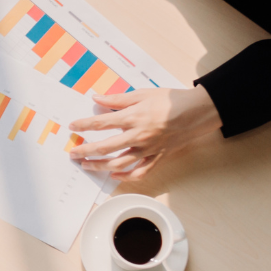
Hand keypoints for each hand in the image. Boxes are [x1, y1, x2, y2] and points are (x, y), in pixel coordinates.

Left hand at [67, 85, 222, 179]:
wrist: (197, 112)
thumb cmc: (171, 100)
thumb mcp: (142, 94)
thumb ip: (118, 99)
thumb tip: (97, 98)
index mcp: (133, 117)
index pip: (101, 123)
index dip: (84, 125)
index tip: (73, 127)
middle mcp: (138, 136)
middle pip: (106, 147)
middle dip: (86, 151)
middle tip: (73, 153)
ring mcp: (148, 149)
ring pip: (120, 163)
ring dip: (101, 166)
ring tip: (87, 166)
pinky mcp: (158, 157)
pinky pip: (141, 172)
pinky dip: (126, 176)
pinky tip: (114, 175)